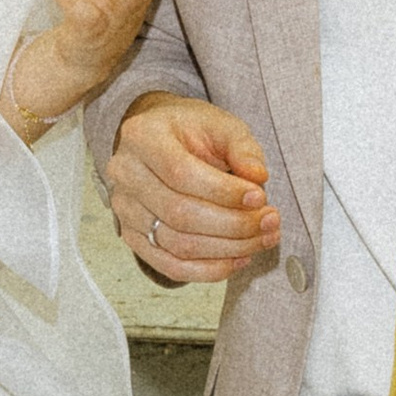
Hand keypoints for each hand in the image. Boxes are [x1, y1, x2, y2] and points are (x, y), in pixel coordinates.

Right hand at [107, 92, 279, 282]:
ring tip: (263, 238)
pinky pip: (171, 266)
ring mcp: (125, 209)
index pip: (180, 173)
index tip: (259, 197)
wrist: (160, 141)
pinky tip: (238, 258)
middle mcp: (126, 174)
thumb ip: (243, 147)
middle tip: (270, 221)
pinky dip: (209, 269)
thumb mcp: (221, 125)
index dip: (223, 192)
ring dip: (228, 249)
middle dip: (234, 224)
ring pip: (178, 244)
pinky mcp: (134, 237)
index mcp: (142, 137)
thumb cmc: (190, 131)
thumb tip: (257, 176)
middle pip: (179, 213)